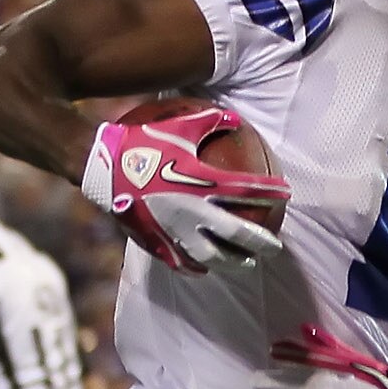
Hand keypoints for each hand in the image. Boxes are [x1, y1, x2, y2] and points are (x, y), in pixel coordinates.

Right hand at [80, 110, 287, 273]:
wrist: (102, 167)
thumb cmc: (141, 142)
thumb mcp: (179, 126)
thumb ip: (209, 121)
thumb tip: (233, 119)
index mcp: (205, 183)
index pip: (249, 191)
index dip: (271, 193)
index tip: (285, 194)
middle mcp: (196, 212)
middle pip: (239, 236)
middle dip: (262, 243)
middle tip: (275, 247)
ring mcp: (177, 232)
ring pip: (215, 258)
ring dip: (234, 263)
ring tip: (245, 263)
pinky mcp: (157, 244)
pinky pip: (183, 263)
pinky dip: (198, 268)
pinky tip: (204, 270)